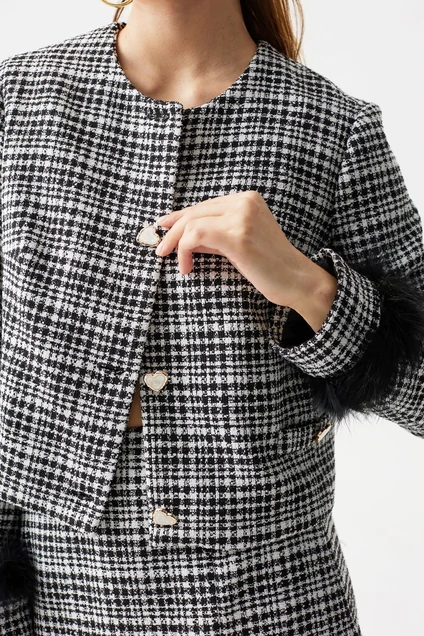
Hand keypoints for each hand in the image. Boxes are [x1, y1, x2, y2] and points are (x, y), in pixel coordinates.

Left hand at [155, 190, 314, 308]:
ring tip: (174, 261)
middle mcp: (244, 202)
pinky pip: (196, 236)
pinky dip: (184, 251)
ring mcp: (242, 216)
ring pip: (192, 223)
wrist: (296, 281)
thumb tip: (181, 237)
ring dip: (176, 243)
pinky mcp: (237, 234)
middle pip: (195, 211)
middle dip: (172, 231)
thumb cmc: (269, 267)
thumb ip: (212, 236)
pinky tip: (186, 267)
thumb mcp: (237, 245)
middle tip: (160, 249)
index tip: (163, 229)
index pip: (204, 206)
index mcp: (247, 199)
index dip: (180, 218)